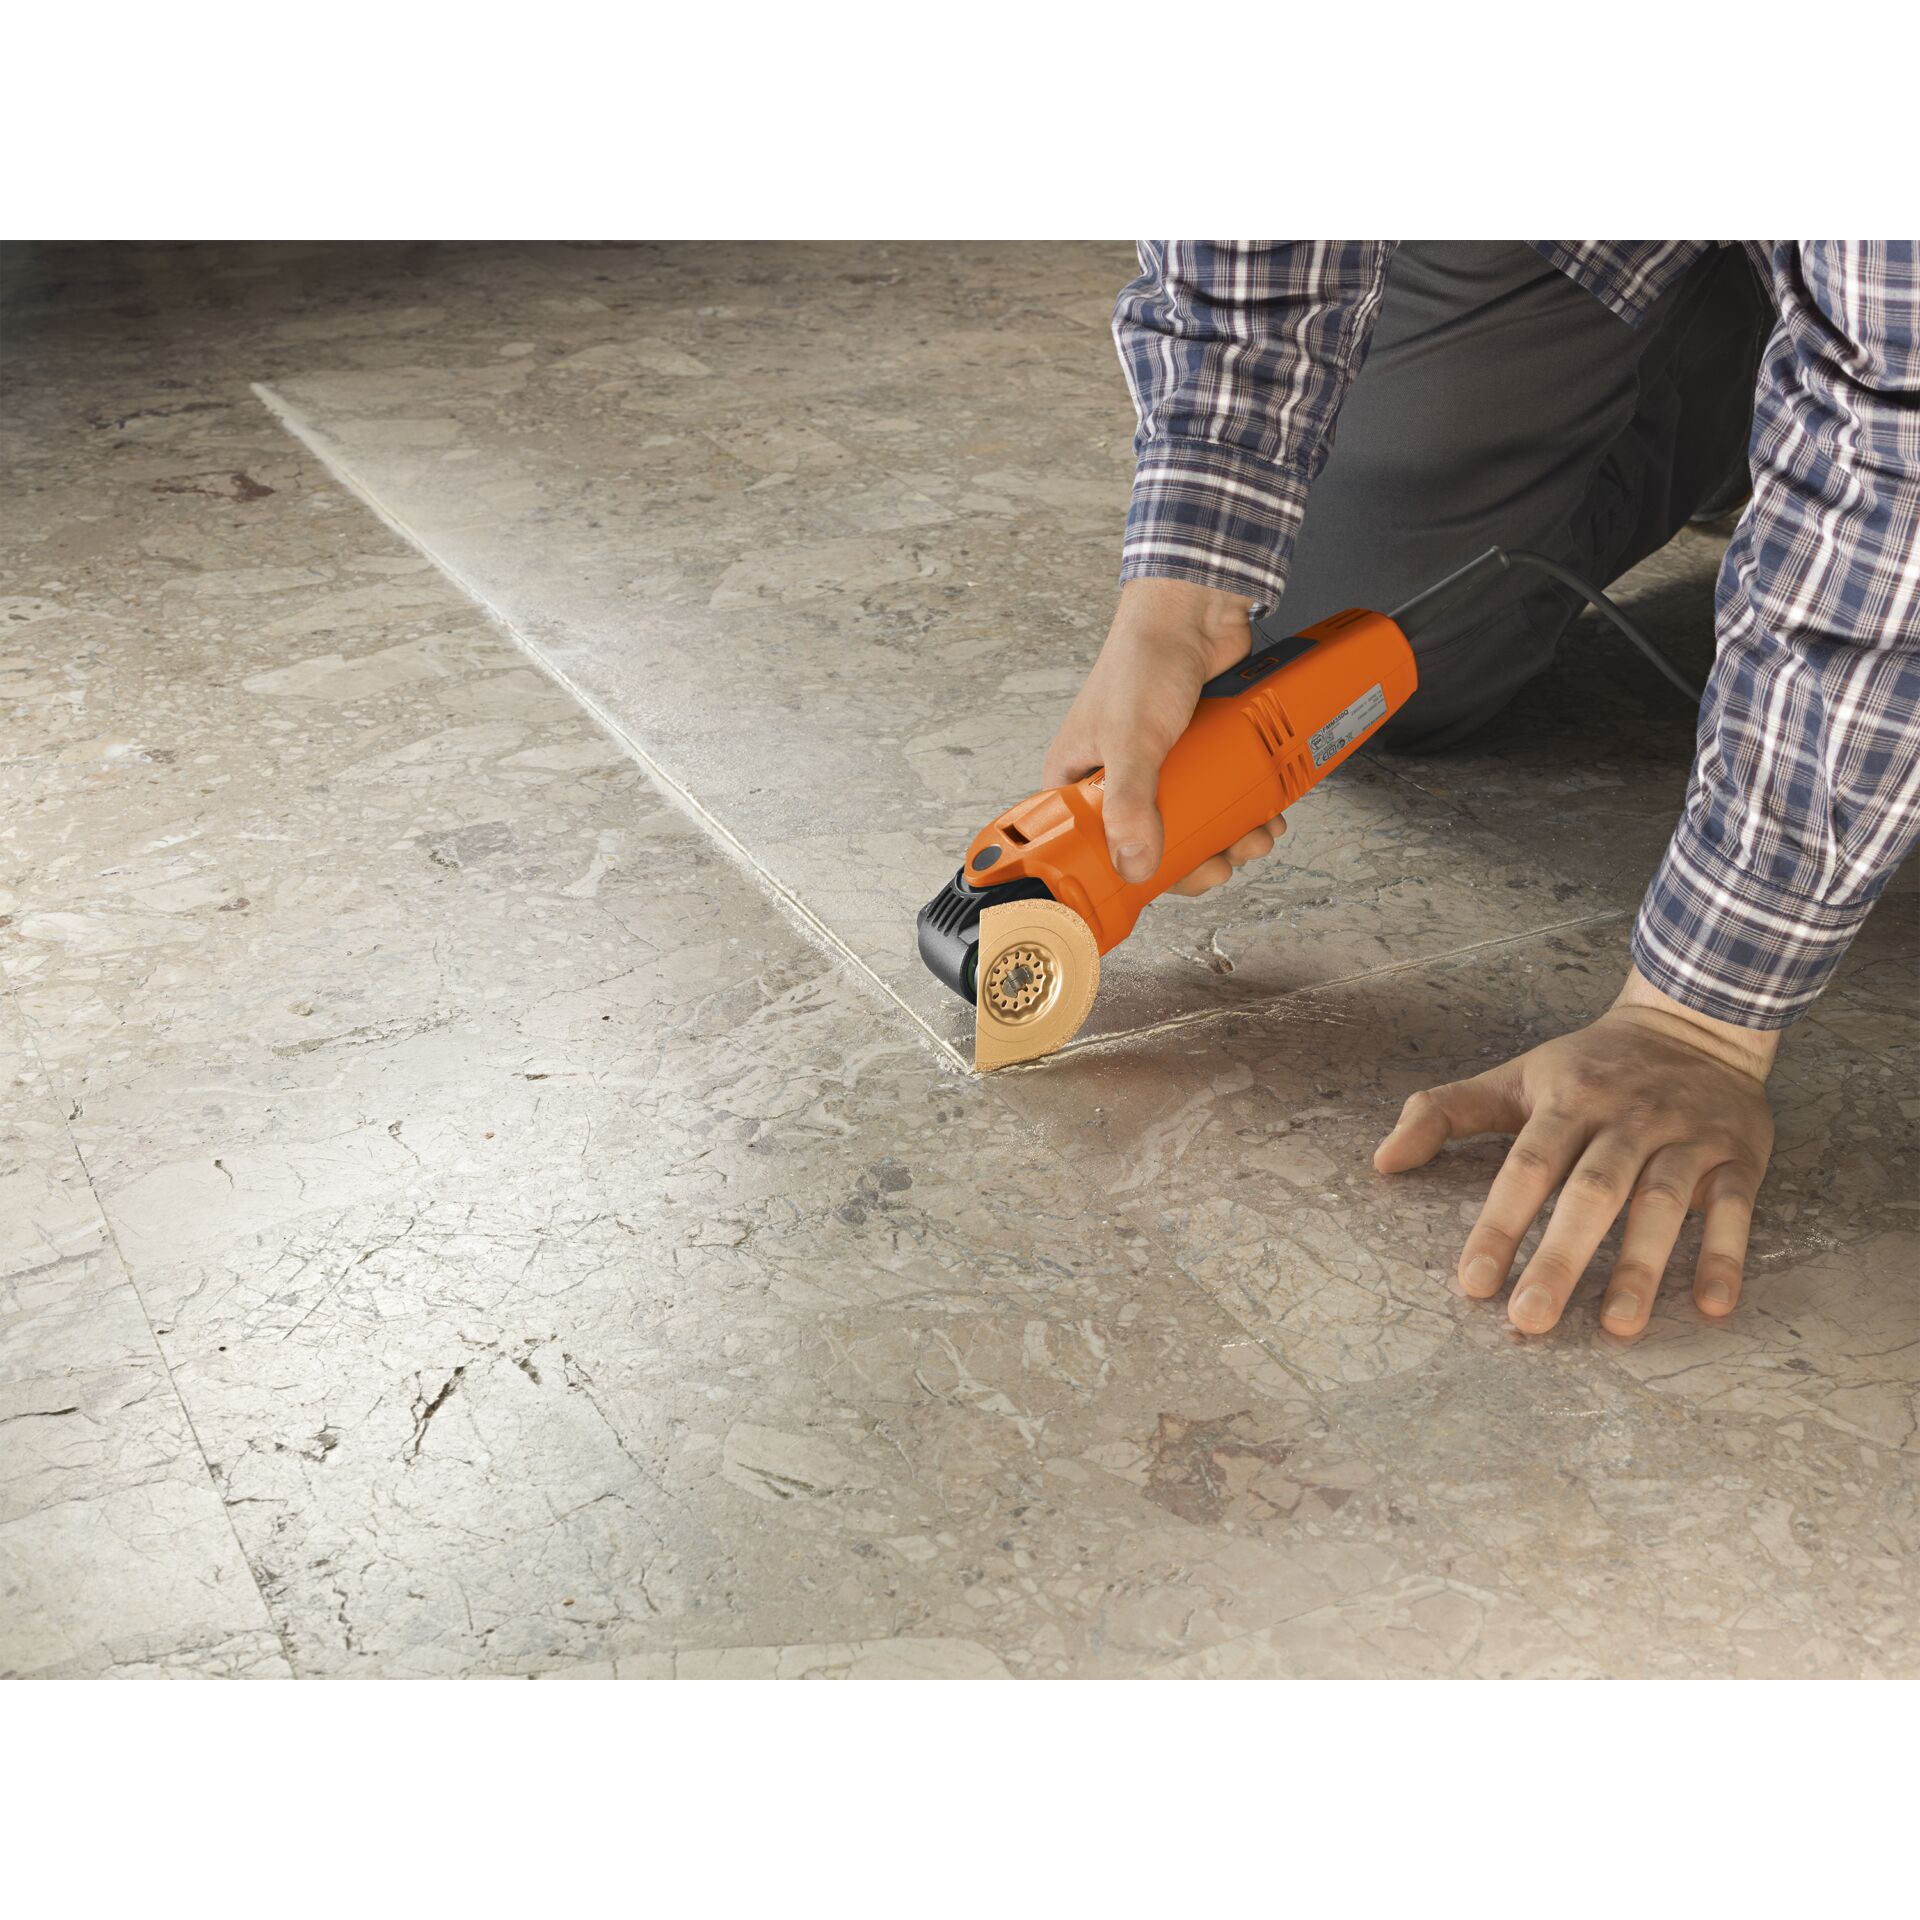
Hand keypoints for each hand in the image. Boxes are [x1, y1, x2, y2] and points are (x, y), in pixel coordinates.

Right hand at [1043, 578, 1287, 892]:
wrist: (1193, 609)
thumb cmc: (1142, 661)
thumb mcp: (1131, 742)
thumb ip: (1131, 805)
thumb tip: (1136, 866)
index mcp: (1076, 779)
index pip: (1092, 849)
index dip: (1128, 876)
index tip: (1164, 887)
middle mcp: (1113, 778)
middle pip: (1150, 843)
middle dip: (1195, 860)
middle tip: (1221, 865)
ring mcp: (1158, 767)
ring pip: (1191, 823)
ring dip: (1228, 838)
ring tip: (1253, 837)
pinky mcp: (1197, 754)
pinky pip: (1217, 795)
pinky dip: (1242, 809)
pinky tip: (1263, 813)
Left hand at [1373, 966, 1777, 1336]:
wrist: (1696, 1022)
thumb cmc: (1591, 1066)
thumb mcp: (1515, 1077)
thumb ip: (1444, 1113)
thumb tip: (1381, 1161)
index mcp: (1569, 1100)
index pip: (1527, 1167)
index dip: (1499, 1224)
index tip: (1473, 1283)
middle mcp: (1627, 1118)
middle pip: (1592, 1192)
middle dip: (1561, 1257)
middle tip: (1531, 1319)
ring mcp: (1686, 1137)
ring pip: (1663, 1204)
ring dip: (1643, 1266)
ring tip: (1618, 1327)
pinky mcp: (1738, 1156)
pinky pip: (1736, 1207)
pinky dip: (1726, 1254)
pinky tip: (1711, 1306)